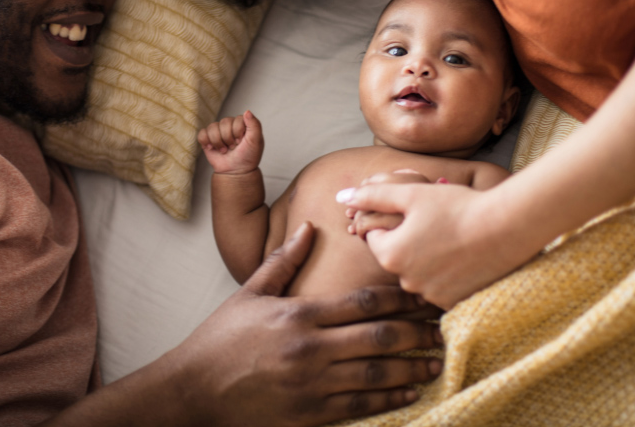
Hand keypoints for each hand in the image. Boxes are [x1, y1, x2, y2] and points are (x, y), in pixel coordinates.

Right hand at [170, 222, 442, 425]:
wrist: (195, 390)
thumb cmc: (221, 339)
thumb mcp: (250, 293)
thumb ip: (283, 261)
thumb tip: (308, 227)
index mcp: (299, 314)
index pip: (361, 302)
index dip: (398, 299)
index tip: (421, 297)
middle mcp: (311, 348)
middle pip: (378, 337)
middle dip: (415, 332)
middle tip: (442, 328)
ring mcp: (313, 384)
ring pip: (376, 374)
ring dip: (410, 367)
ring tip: (435, 361)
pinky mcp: (311, 415)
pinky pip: (360, 407)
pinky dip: (389, 400)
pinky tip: (408, 393)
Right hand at [198, 110, 263, 174]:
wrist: (236, 172)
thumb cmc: (248, 157)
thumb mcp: (256, 141)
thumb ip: (255, 125)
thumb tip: (247, 111)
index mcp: (242, 123)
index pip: (237, 119)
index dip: (238, 132)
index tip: (242, 142)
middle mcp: (229, 125)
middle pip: (224, 122)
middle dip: (228, 138)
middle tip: (233, 147)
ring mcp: (218, 131)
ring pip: (212, 128)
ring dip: (218, 142)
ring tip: (224, 150)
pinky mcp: (207, 138)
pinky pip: (202, 134)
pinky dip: (206, 142)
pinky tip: (212, 148)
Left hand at [337, 181, 529, 309]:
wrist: (507, 227)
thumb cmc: (457, 206)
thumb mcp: (410, 193)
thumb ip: (372, 195)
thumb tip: (340, 195)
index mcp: (389, 254)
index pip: (375, 237)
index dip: (394, 221)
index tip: (416, 212)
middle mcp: (405, 281)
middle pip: (396, 256)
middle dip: (409, 240)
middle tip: (437, 223)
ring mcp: (431, 296)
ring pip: (418, 272)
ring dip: (427, 257)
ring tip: (452, 238)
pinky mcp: (455, 303)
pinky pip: (440, 286)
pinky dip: (447, 273)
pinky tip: (463, 256)